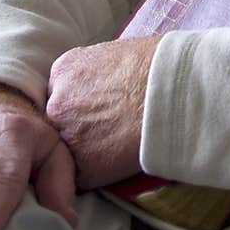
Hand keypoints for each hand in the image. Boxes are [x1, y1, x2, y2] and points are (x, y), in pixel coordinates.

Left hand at [46, 37, 159, 190]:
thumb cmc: (156, 65)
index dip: (80, 105)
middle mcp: (57, 103)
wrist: (172, 91)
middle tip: (108, 129)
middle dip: (78, 127)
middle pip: (58, 122)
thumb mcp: (114, 53)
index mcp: (63, 70)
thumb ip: (95, 72)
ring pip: (69, 152)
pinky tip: (123, 158)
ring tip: (119, 145)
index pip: (60, 94)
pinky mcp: (84, 168)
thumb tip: (101, 87)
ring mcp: (67, 137)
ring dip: (88, 152)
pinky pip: (86, 176)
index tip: (98, 110)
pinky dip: (102, 172)